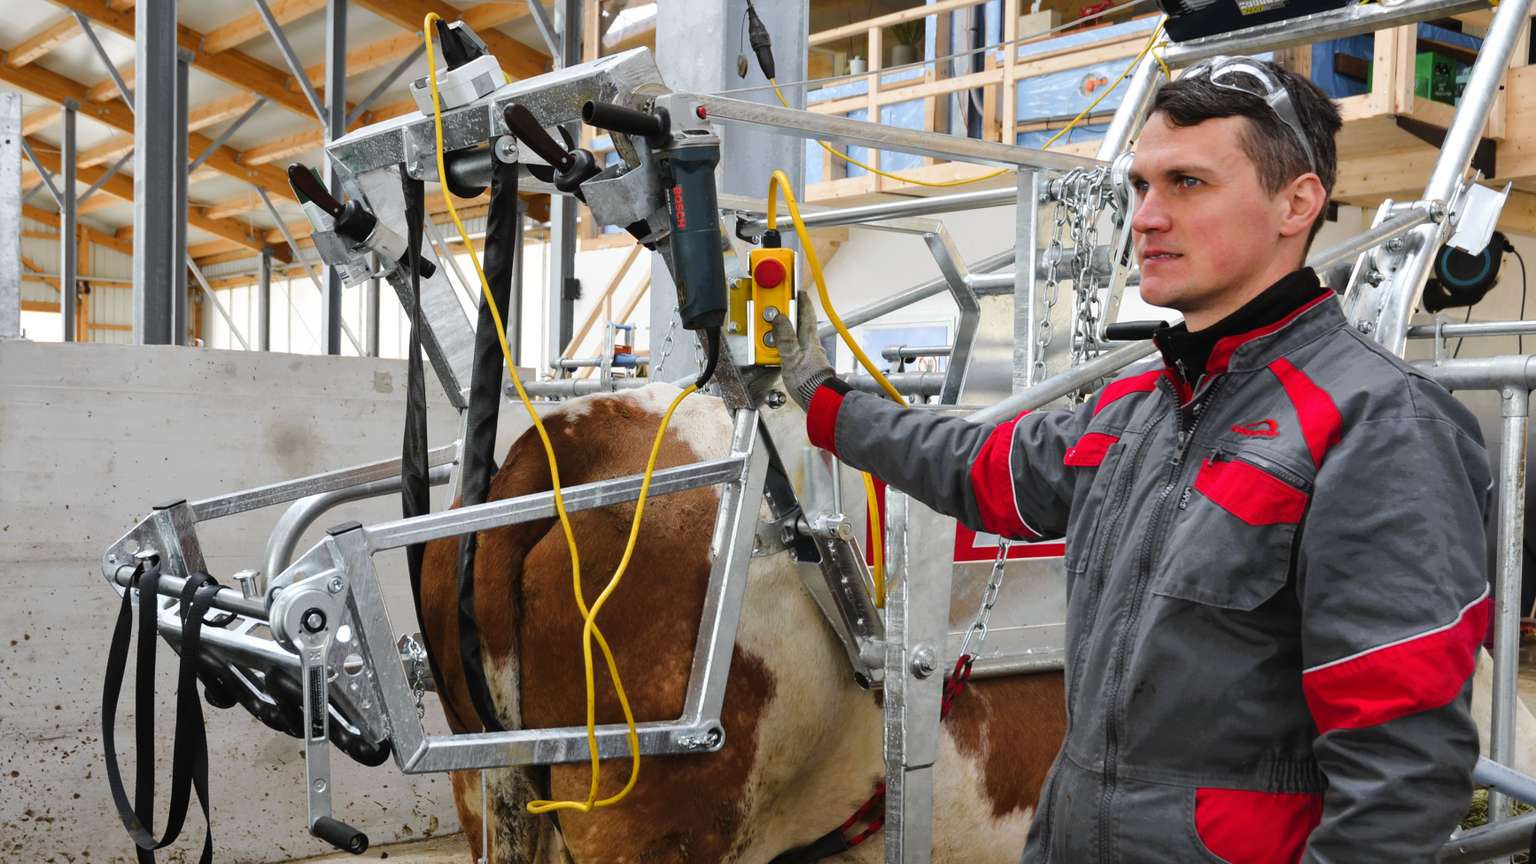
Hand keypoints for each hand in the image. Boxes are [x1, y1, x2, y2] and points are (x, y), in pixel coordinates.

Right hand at [769, 290, 835, 409]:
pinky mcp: (806, 367)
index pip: (806, 312)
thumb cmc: (808, 381)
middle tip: (778, 309)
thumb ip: (784, 337)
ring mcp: (810, 356)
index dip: (801, 299)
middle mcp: (811, 345)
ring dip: (785, 333)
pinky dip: (786, 348)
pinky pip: (794, 352)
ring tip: (772, 333)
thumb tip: (779, 318)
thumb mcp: (791, 356)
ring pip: (796, 338)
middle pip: (800, 324)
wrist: (818, 401)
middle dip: (790, 316)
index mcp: (809, 339)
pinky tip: (778, 353)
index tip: (795, 290)